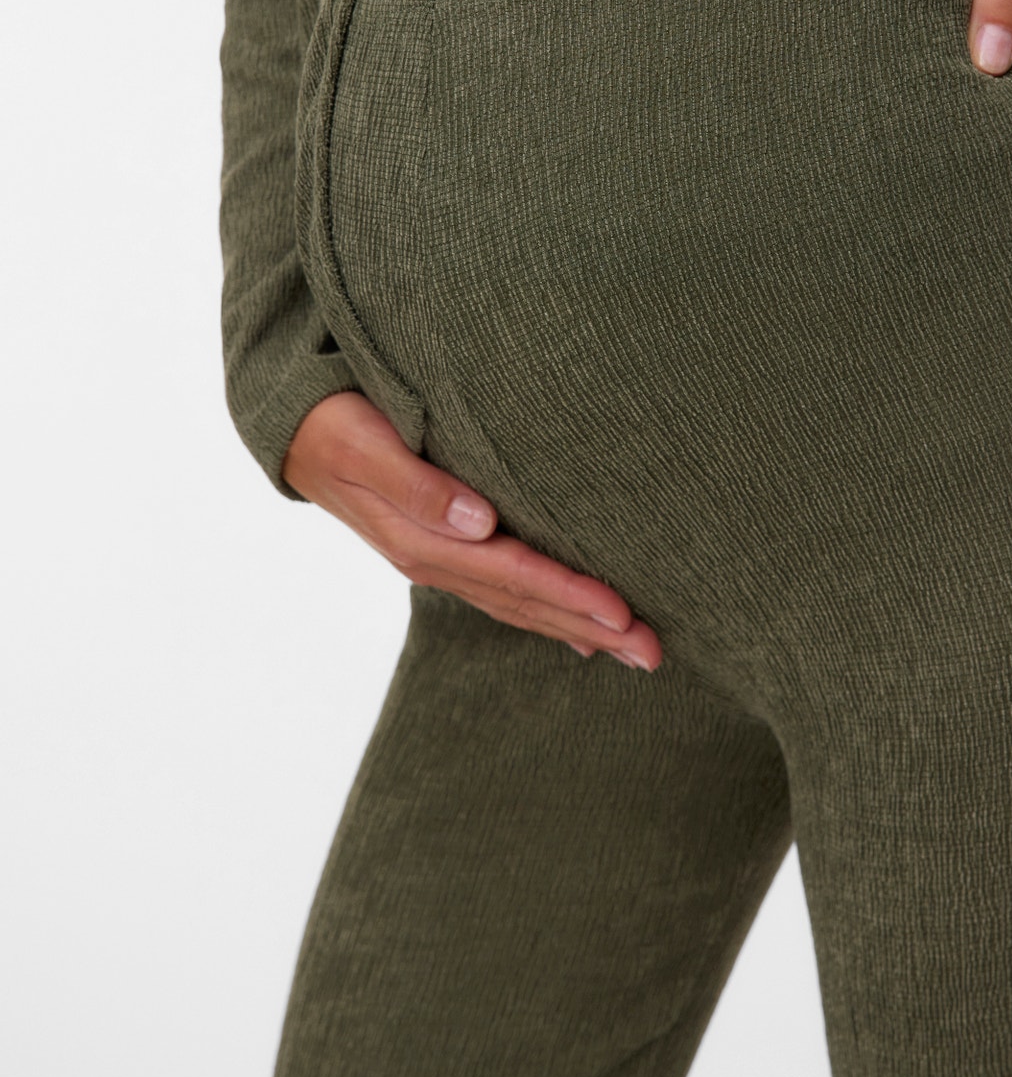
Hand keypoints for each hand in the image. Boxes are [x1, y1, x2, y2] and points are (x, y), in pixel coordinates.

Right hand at [282, 391, 661, 670]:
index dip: (570, 595)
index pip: (514, 575)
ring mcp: (441, 558)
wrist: (291, 431)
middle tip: (655, 651)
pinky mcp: (444, 546)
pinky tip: (577, 630)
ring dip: (577, 626)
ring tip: (634, 647)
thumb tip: (478, 520)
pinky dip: (544, 611)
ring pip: (520, 604)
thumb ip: (417, 484)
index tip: (624, 612)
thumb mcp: (365, 446)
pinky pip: (504, 590)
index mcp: (425, 541)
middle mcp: (438, 559)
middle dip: (592, 627)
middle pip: (527, 603)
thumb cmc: (332, 426)